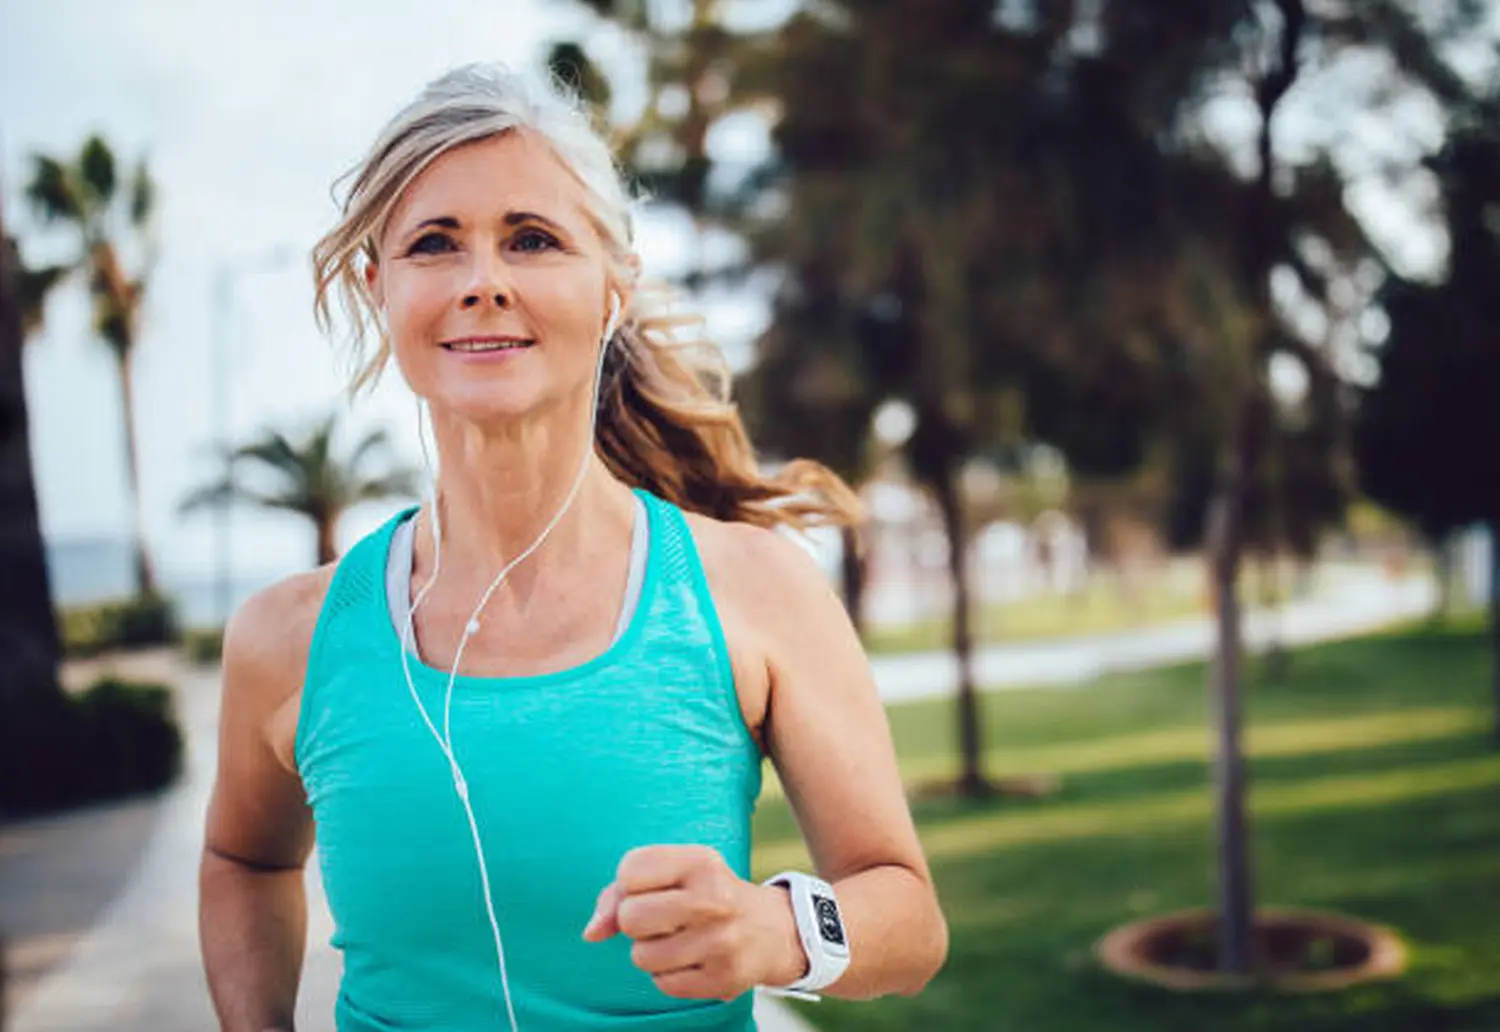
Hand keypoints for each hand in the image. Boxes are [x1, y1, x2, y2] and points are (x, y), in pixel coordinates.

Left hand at [582, 845, 807, 998]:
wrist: (772, 930)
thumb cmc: (705, 895)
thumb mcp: (673, 875)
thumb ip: (619, 893)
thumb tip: (591, 933)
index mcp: (700, 861)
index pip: (629, 871)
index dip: (630, 885)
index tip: (653, 887)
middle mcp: (714, 898)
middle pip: (630, 918)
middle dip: (636, 923)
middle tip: (664, 919)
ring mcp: (721, 941)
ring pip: (641, 956)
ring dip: (651, 952)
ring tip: (680, 940)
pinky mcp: (724, 979)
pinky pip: (662, 984)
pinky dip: (669, 975)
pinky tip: (692, 960)